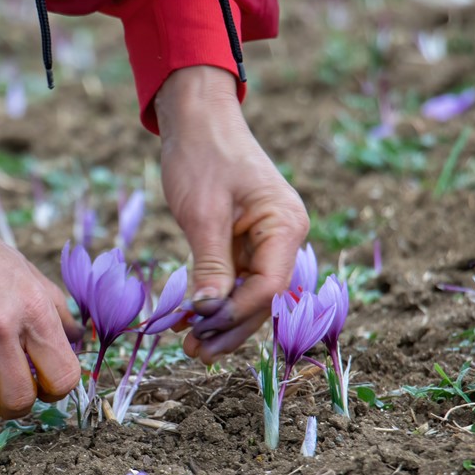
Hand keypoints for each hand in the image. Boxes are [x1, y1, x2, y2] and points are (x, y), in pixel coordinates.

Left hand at [155, 65, 308, 363]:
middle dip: (229, 328)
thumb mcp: (202, 212)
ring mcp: (266, 242)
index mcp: (284, 226)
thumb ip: (210, 263)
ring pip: (248, 296)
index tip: (200, 327)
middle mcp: (283, 237)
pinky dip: (213, 302)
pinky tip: (189, 323)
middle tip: (194, 353)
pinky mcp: (245, 243)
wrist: (199, 120)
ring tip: (191, 349)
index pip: (269, 286)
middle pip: (262, 298)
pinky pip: (234, 281)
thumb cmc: (203, 156)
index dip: (236, 313)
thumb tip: (207, 311)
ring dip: (220, 323)